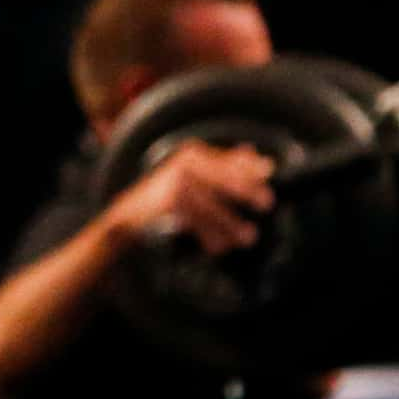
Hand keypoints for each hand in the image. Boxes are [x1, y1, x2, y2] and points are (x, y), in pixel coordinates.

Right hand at [107, 141, 277, 256]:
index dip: (250, 166)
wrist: (129, 216)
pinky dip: (211, 235)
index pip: (229, 159)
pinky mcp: (169, 202)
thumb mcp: (193, 176)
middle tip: (265, 203)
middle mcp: (184, 164)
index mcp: (193, 155)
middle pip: (224, 177)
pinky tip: (219, 245)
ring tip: (247, 236)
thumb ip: (222, 165)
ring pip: (213, 205)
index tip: (270, 171)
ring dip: (232, 223)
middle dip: (247, 191)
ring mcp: (175, 183)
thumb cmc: (167, 197)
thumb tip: (253, 153)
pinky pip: (198, 221)